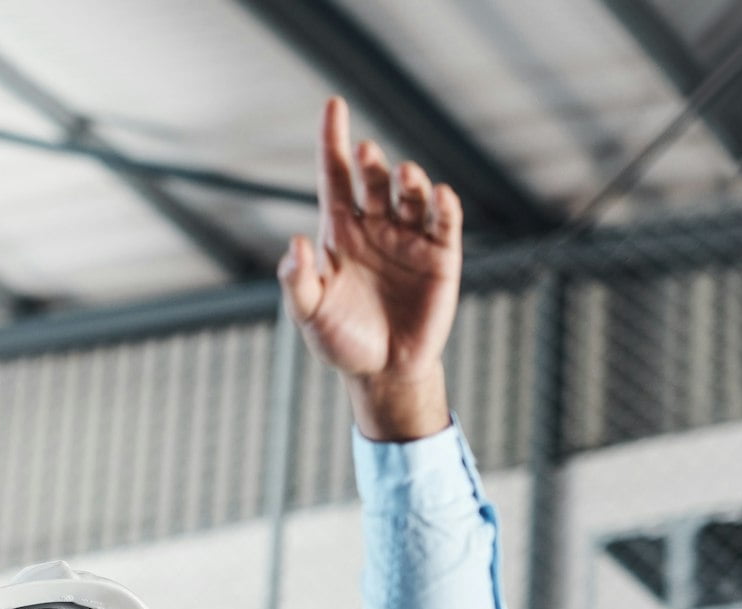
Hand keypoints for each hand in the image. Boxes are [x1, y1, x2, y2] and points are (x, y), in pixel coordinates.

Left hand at [280, 96, 459, 440]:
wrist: (382, 371)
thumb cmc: (340, 339)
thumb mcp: (309, 313)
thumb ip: (298, 280)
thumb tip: (295, 242)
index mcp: (340, 232)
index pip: (335, 177)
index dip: (333, 141)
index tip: (334, 104)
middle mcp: (376, 226)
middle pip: (374, 180)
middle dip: (371, 163)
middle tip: (365, 152)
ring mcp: (410, 237)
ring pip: (411, 194)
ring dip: (407, 180)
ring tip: (401, 174)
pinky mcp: (441, 255)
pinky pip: (445, 221)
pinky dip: (444, 206)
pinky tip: (439, 195)